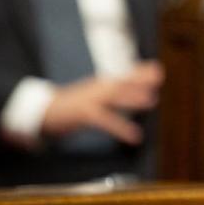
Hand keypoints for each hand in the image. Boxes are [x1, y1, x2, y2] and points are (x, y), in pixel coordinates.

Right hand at [40, 61, 163, 145]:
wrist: (43, 112)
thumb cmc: (71, 104)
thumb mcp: (92, 95)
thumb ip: (110, 92)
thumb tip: (128, 92)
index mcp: (100, 85)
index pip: (123, 75)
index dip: (140, 71)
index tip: (157, 68)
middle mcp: (97, 89)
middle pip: (121, 82)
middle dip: (140, 79)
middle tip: (159, 75)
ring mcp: (90, 100)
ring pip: (114, 97)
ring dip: (133, 97)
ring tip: (151, 100)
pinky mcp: (84, 114)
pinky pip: (106, 120)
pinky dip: (122, 128)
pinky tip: (135, 136)